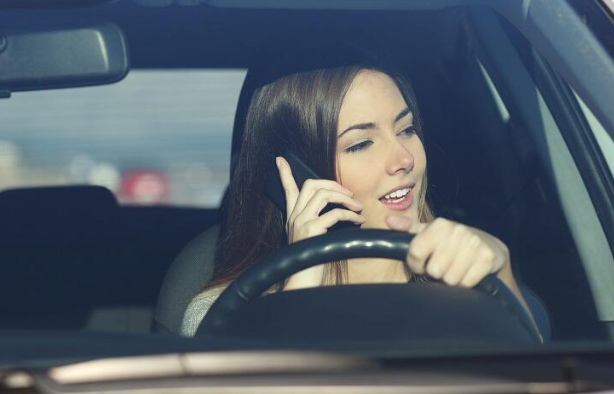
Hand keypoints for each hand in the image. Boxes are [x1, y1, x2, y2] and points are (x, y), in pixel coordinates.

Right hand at [276, 156, 364, 288]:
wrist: (301, 283)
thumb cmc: (310, 264)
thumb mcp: (311, 239)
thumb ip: (317, 223)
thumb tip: (335, 211)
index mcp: (292, 218)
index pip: (287, 190)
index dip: (285, 174)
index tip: (281, 160)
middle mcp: (294, 217)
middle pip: (312, 185)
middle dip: (334, 184)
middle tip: (349, 194)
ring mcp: (301, 222)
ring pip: (324, 194)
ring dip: (345, 198)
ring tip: (358, 207)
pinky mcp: (312, 230)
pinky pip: (335, 214)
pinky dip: (351, 215)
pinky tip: (359, 221)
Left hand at [385, 216, 508, 287]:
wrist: (489, 246)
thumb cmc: (451, 242)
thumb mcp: (430, 233)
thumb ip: (408, 228)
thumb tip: (388, 220)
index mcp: (440, 225)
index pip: (415, 253)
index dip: (416, 264)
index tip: (422, 264)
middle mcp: (458, 231)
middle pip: (433, 270)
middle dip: (436, 273)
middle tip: (443, 266)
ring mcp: (474, 244)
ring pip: (450, 279)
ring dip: (451, 279)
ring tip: (455, 269)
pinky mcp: (488, 258)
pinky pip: (466, 283)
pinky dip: (465, 283)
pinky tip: (467, 272)